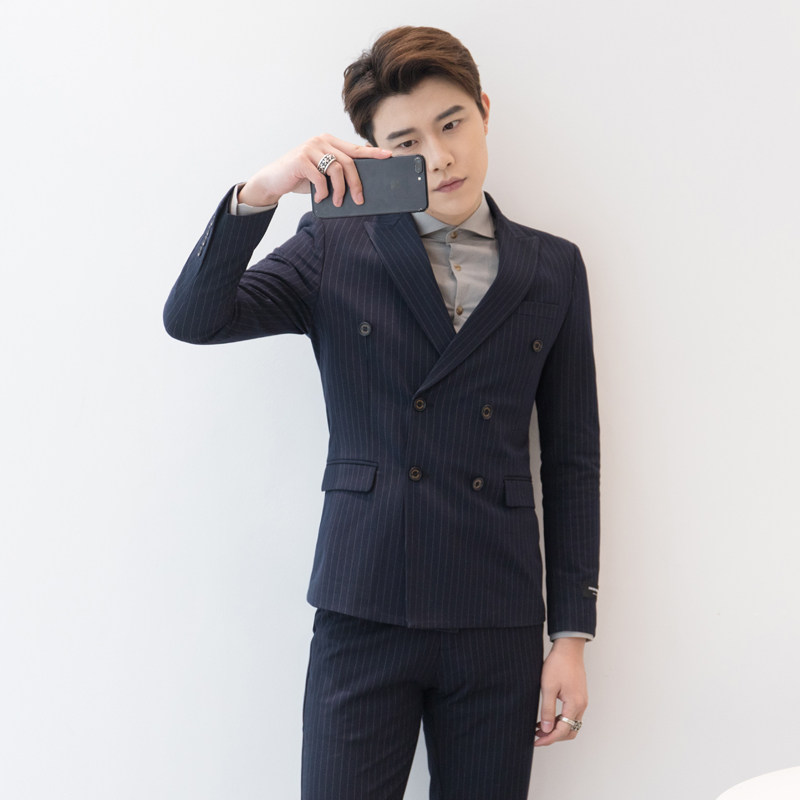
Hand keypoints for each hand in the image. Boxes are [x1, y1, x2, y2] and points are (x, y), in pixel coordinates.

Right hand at [237, 135, 391, 207]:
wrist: (274, 180)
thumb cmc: (301, 177)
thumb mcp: (322, 172)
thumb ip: (338, 168)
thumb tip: (361, 176)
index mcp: (329, 141)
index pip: (355, 148)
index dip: (372, 153)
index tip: (388, 156)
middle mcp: (321, 141)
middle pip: (349, 161)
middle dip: (356, 183)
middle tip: (359, 200)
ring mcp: (310, 148)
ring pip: (336, 169)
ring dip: (339, 190)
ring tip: (337, 202)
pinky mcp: (301, 159)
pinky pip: (321, 177)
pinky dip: (323, 191)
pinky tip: (320, 198)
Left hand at [534, 637, 587, 746]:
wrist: (568, 648)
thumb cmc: (558, 664)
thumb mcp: (548, 687)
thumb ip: (547, 710)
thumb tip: (546, 729)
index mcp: (575, 704)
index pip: (563, 730)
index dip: (549, 738)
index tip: (536, 741)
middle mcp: (581, 705)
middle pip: (570, 731)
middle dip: (554, 736)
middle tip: (537, 736)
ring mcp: (581, 701)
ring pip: (571, 724)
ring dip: (557, 728)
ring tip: (539, 727)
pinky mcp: (579, 696)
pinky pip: (571, 715)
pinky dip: (560, 720)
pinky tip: (547, 717)